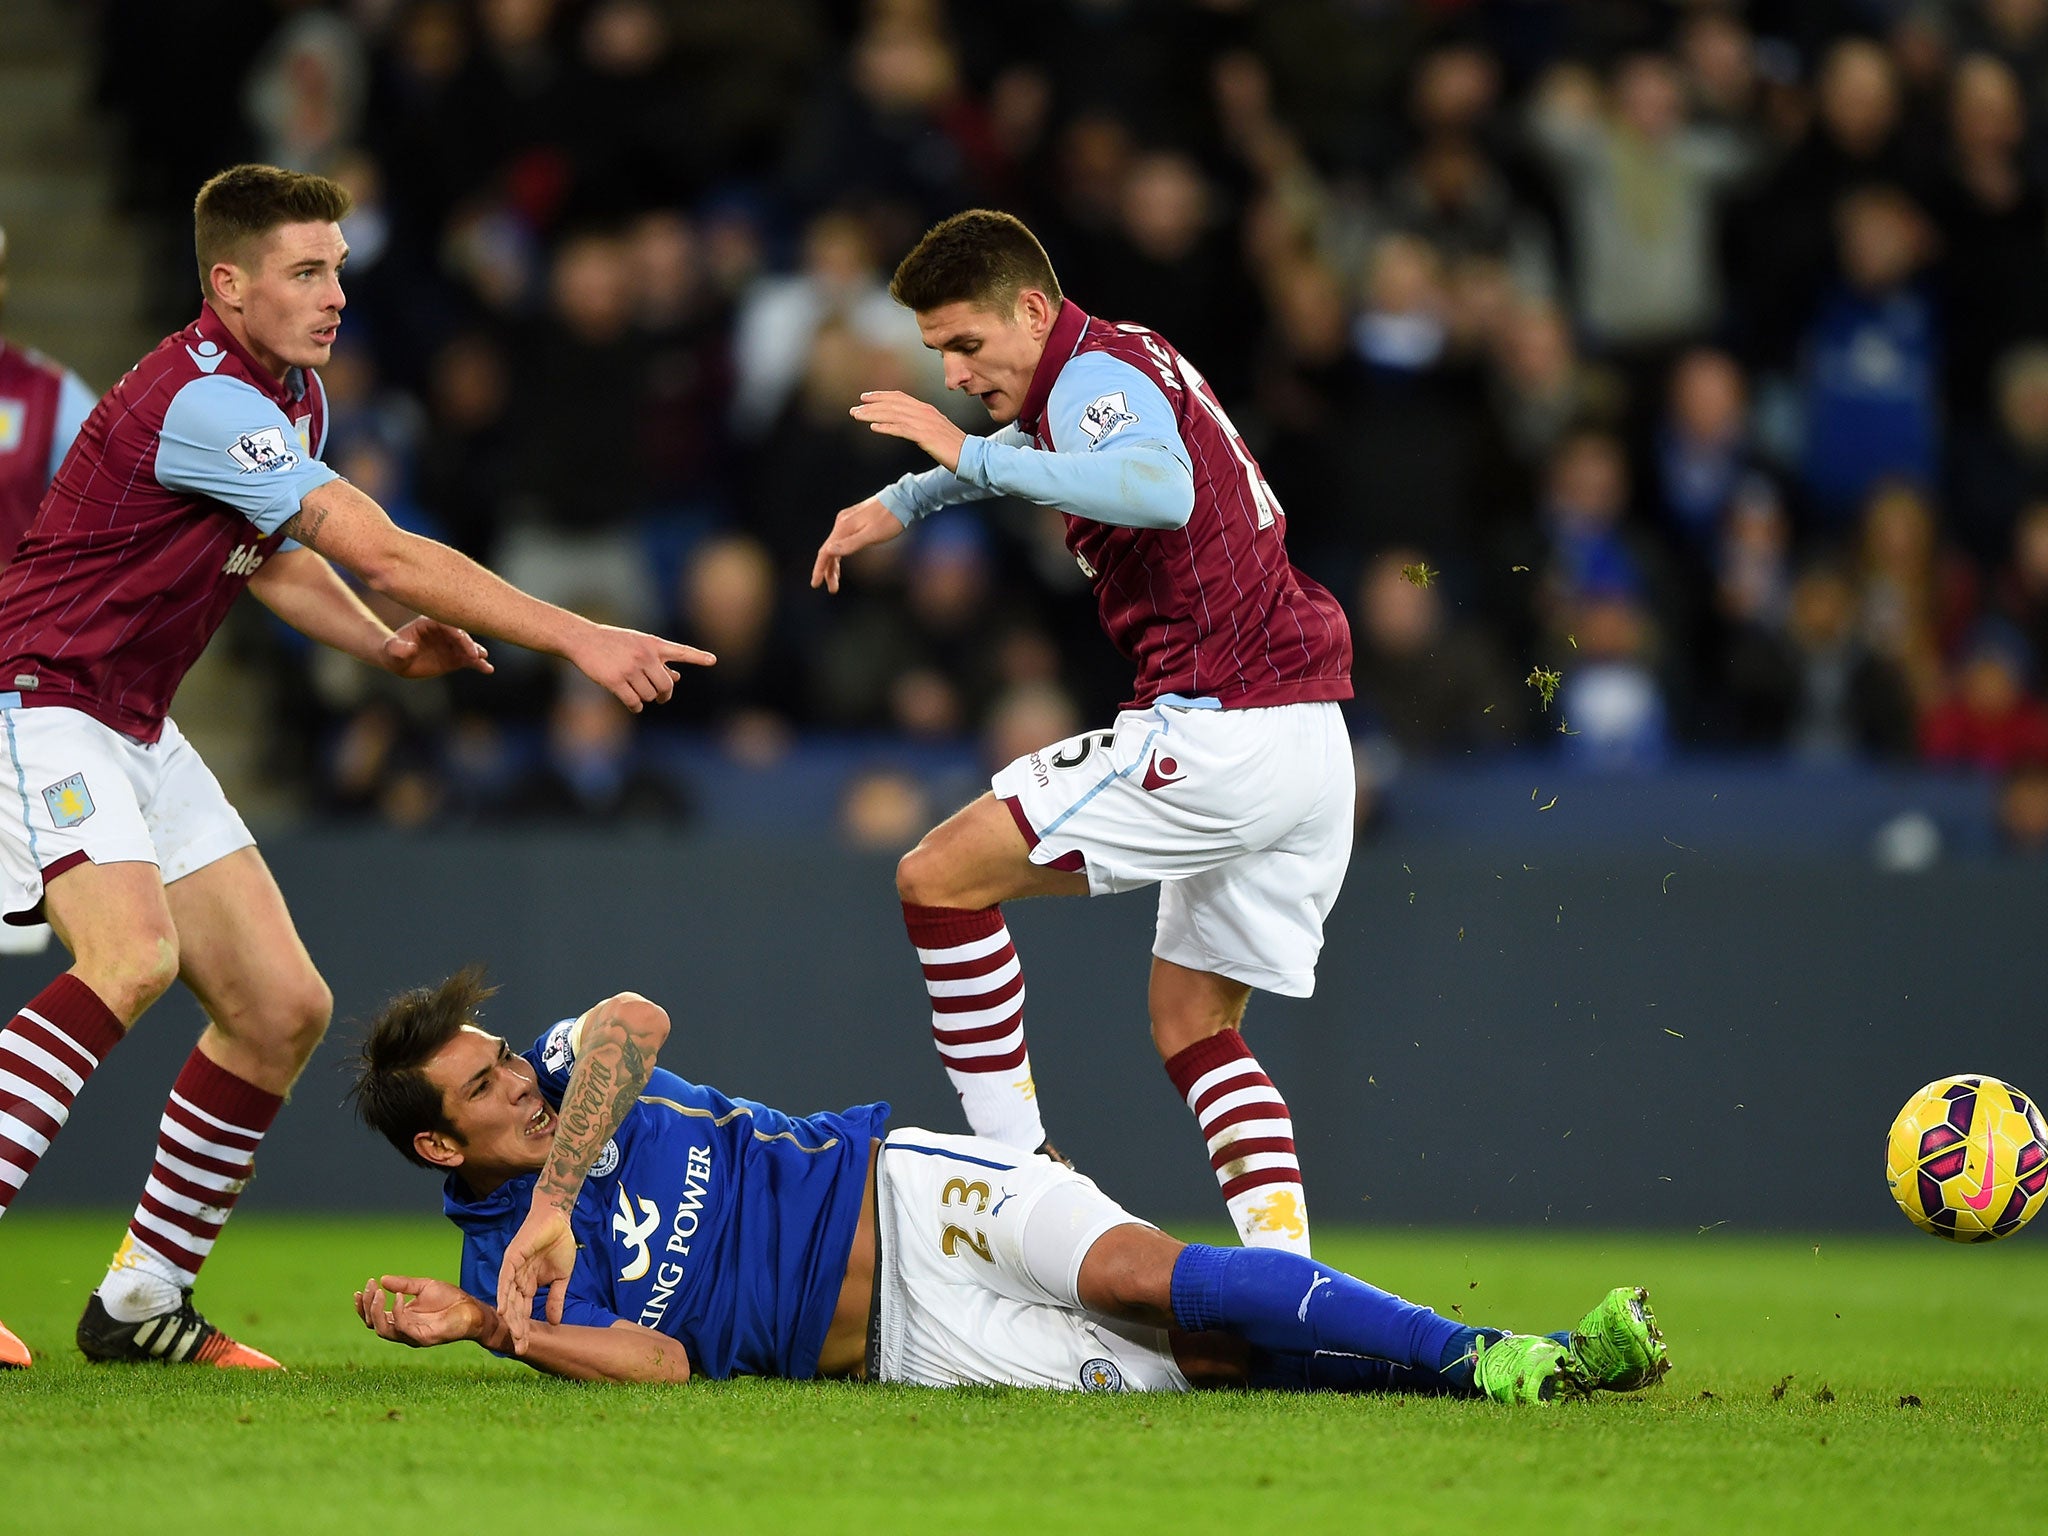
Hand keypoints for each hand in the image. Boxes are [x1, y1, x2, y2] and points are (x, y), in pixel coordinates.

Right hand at [355, 1274, 486, 1348]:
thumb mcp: (424, 1286)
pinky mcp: (422, 1338)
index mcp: (401, 1318)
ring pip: (383, 1330)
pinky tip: (398, 1296)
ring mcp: (411, 1336)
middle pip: (373, 1324)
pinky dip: (396, 1312)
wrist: (472, 1308)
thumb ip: (403, 1284)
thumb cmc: (450, 1299)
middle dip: (367, 1306)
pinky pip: (403, 1328)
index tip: (361, 1289)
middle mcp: (403, 1330)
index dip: (364, 1306)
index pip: (374, 1317)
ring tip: (378, 1292)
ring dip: (377, 1311)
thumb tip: (382, 1279)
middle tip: (370, 1287)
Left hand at [382, 617, 492, 678]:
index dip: (458, 635)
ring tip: (483, 660)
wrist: (398, 659)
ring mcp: (451, 643)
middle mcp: (444, 630)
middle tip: (478, 655)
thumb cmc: (393, 651)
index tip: (464, 645)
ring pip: (467, 646)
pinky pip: (468, 659)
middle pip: (461, 634)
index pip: (447, 625)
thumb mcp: (392, 650)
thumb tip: (410, 649)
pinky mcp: (455, 656)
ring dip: (476, 652)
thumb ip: (398, 648)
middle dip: (470, 643)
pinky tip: (488, 669)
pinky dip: (478, 663)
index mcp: (429, 622)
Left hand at [497, 1205, 576, 1354]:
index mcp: (528, 1286)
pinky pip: (506, 1279)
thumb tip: (555, 1322)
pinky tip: (504, 1310)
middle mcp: (516, 1281)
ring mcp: (513, 1270)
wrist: (559, 1219)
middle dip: (517, 1329)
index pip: (524, 1312)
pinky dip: (504, 1294)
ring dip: (511, 1317)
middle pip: (514, 1309)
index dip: (524, 1329)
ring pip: (509, 1298)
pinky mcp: (512, 1258)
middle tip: (519, 1348)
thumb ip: (556, 1299)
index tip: (525, 1348)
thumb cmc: (560, 1244)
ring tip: (513, 1335)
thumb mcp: (562, 1277)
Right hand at [568, 624, 715, 711]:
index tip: (713, 660)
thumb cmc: (614, 642)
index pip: (680, 651)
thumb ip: (659, 660)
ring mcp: (631, 668)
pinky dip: (636, 707)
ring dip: (646, 699)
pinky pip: (634, 702)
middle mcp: (645, 655)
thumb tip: (677, 677)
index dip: (697, 657)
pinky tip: (634, 705)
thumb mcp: (639, 645)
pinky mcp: (615, 680)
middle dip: (664, 695)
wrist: (583, 639)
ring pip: (649, 695)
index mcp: (653, 644)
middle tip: (661, 698)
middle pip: (666, 685)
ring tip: (638, 694)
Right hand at [810, 497, 905, 593]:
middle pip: (828, 550)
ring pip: (835, 545)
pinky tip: (842, 561)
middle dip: (827, 571)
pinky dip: (840, 553)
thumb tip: (828, 551)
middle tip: (832, 589)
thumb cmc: (891, 519)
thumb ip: (850, 544)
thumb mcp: (872, 535)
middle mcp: (842, 522)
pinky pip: (842, 540)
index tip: (815, 584)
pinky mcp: (855, 520)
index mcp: (844, 526)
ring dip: (834, 564)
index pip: (825, 552)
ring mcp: (848, 520)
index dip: (819, 569)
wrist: (904, 499)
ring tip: (836, 581)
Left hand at [849, 390, 965, 470]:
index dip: (881, 396)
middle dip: (872, 405)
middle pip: (893, 404)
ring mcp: (925, 423)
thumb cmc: (955, 447)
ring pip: (893, 414)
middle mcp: (925, 412)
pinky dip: (886, 427)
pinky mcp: (926, 436)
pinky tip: (874, 428)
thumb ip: (922, 426)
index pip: (900, 397)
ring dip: (873, 414)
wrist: (971, 455)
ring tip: (857, 416)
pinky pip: (902, 429)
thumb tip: (907, 427)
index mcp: (927, 409)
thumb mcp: (937, 432)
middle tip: (855, 408)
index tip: (866, 397)